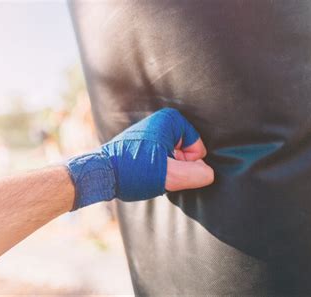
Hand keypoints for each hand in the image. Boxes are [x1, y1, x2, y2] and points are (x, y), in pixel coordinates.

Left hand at [66, 108, 213, 209]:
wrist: (101, 173)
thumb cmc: (133, 171)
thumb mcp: (168, 176)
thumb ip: (194, 174)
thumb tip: (208, 174)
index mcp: (170, 120)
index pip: (198, 149)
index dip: (188, 165)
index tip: (168, 169)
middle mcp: (160, 121)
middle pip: (186, 153)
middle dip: (177, 167)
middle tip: (158, 173)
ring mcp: (150, 132)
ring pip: (173, 158)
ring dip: (167, 170)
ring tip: (149, 173)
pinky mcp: (141, 144)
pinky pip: (161, 158)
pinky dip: (157, 168)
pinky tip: (143, 174)